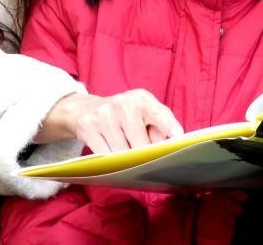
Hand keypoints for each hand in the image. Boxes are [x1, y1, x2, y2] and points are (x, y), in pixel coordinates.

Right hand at [35, 89, 184, 152]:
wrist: (84, 109)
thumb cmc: (123, 115)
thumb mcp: (142, 112)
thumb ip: (158, 126)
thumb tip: (168, 145)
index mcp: (142, 98)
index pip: (161, 116)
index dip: (170, 130)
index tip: (178, 143)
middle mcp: (123, 104)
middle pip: (140, 144)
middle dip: (145, 157)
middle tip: (147, 164)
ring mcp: (104, 115)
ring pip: (121, 153)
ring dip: (126, 162)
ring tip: (127, 158)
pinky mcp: (87, 127)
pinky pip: (104, 155)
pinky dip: (111, 163)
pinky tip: (113, 161)